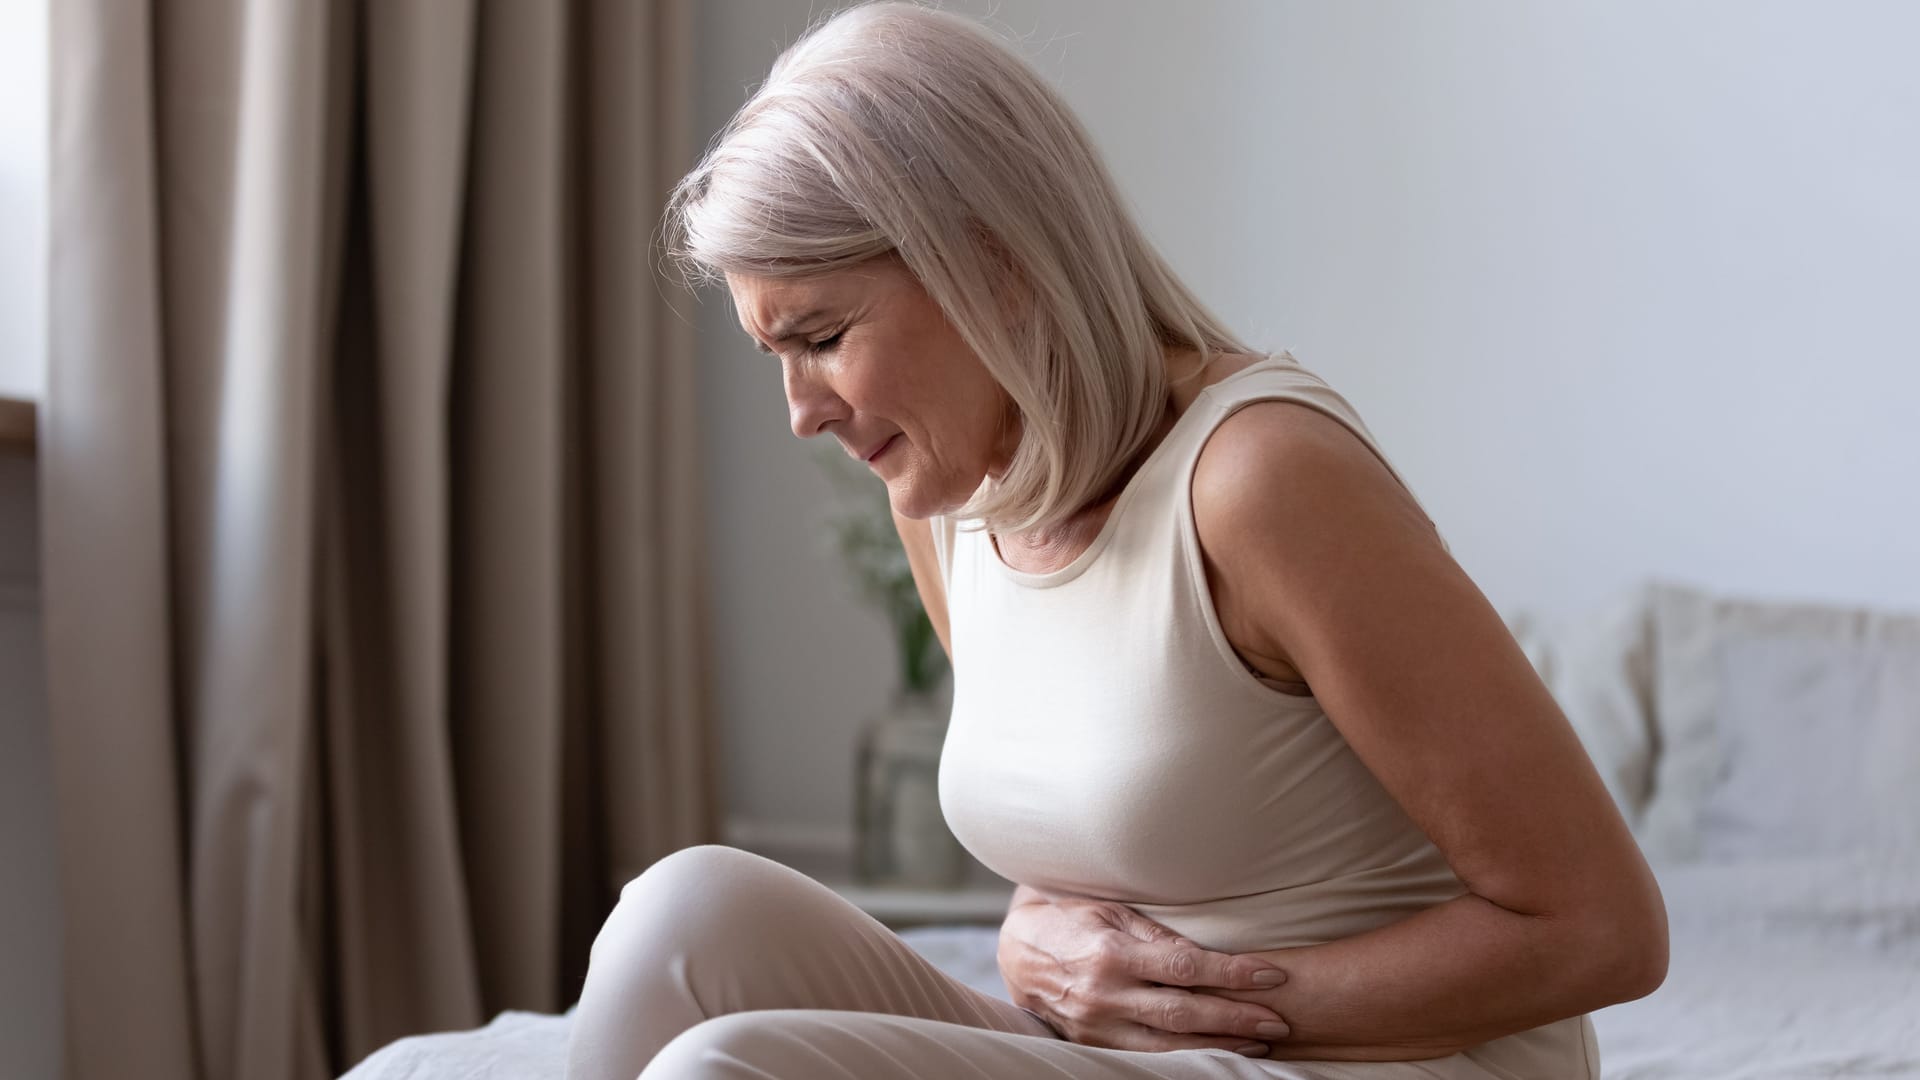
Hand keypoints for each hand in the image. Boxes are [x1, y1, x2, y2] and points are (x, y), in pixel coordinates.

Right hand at [996, 888, 1291, 1055]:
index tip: (1272, 975)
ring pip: (1170, 1046)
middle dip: (1237, 1018)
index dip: (1233, 974)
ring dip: (1220, 1045)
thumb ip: (1157, 933)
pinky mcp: (1093, 1044)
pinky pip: (1148, 1058)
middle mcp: (1105, 994)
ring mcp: (1098, 1025)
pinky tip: (1218, 1053)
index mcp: (1112, 953)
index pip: (1185, 968)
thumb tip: (1208, 955)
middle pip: (1184, 1013)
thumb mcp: (1112, 911)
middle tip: (1280, 1020)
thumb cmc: (1072, 920)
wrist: (1018, 951)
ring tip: (1260, 1042)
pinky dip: (1187, 1058)